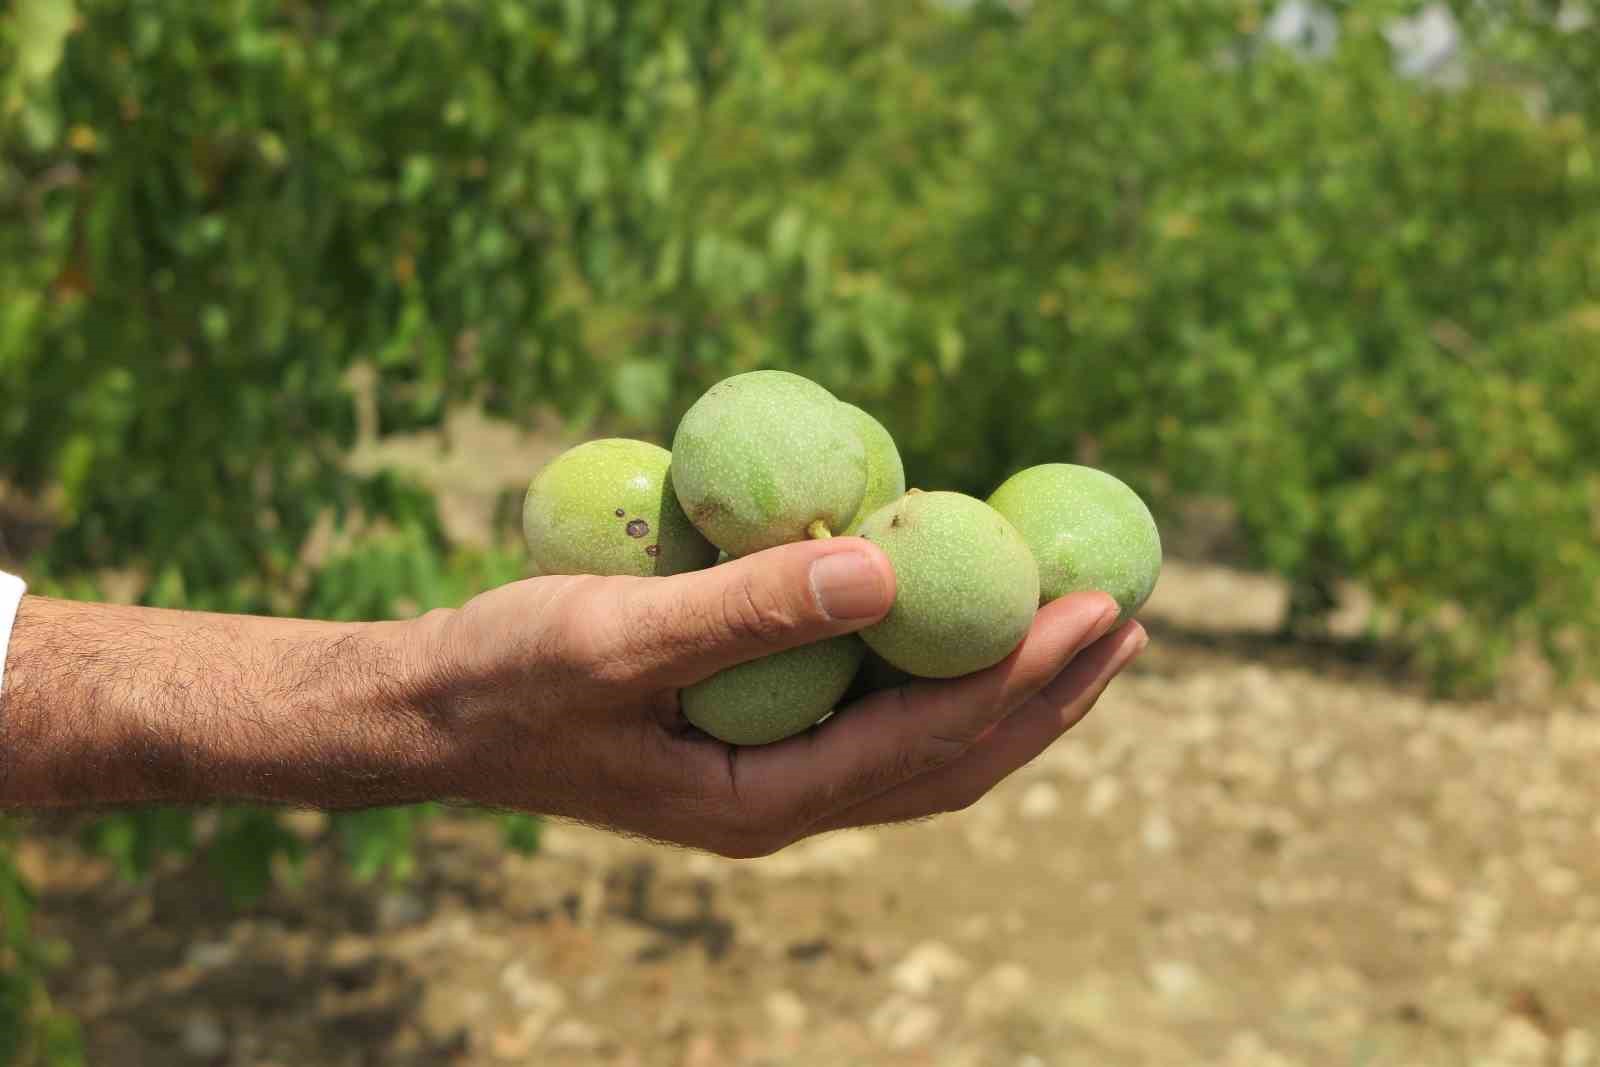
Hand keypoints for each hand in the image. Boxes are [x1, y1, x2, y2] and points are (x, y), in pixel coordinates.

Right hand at [414, 538, 1146, 856]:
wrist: (433, 714)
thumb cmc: (509, 674)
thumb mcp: (618, 635)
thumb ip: (748, 610)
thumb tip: (888, 568)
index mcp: (766, 799)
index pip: (931, 741)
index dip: (1023, 674)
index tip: (1099, 606)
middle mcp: (785, 806)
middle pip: (954, 760)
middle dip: (1049, 696)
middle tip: (1129, 621)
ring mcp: (772, 783)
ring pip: (924, 750)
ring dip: (1008, 694)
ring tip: (1081, 636)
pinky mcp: (753, 746)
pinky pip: (876, 721)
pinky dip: (938, 680)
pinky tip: (955, 629)